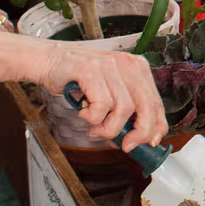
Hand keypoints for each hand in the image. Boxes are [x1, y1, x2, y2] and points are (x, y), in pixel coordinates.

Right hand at [41, 47, 167, 147]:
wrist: (48, 60)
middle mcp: (126, 64)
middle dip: (139, 132)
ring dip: (109, 127)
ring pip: (124, 108)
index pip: (155, 101)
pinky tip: (84, 114)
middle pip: (146, 105)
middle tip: (126, 144)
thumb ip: (125, 108)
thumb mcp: (109, 90)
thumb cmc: (77, 78)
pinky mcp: (91, 70)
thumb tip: (138, 136)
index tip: (151, 142)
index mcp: (136, 68)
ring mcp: (109, 65)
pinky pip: (102, 105)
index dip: (156, 125)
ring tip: (95, 128)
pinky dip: (93, 117)